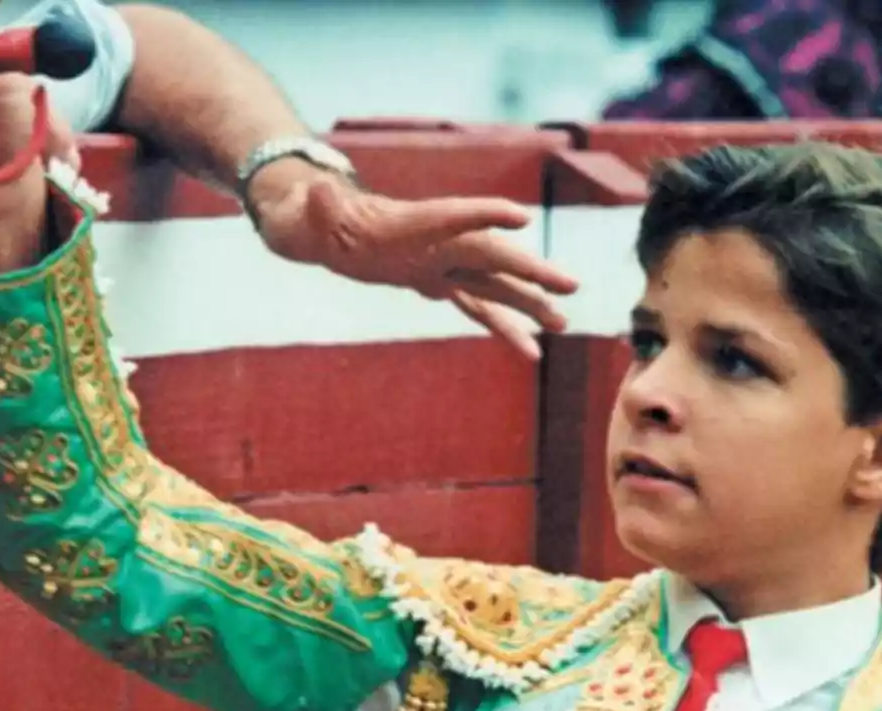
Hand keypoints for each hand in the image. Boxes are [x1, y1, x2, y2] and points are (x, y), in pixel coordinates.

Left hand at [251, 167, 579, 359]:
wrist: (323, 228)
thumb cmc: (315, 217)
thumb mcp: (311, 213)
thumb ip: (315, 205)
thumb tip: (311, 188)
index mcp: (415, 223)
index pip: (455, 215)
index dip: (484, 216)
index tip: (519, 219)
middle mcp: (439, 243)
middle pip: (494, 257)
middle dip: (532, 272)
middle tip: (571, 285)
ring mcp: (444, 265)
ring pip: (496, 287)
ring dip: (529, 306)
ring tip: (563, 325)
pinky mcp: (439, 284)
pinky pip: (477, 308)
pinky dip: (503, 328)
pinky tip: (528, 352)